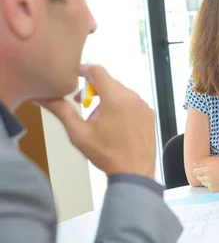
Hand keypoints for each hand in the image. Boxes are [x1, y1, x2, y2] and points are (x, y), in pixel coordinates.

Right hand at [38, 65, 155, 178]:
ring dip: (107, 99)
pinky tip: (114, 124)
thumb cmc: (106, 154)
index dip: (83, 70)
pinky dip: (121, 106)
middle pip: (109, 82)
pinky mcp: (149, 114)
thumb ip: (61, 110)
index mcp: (116, 97)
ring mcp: (144, 105)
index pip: (98, 70)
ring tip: (99, 119)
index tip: (74, 76)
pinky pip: (132, 102)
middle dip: (94, 89)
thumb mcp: (79, 133)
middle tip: (82, 104)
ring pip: (121, 92)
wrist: (134, 172)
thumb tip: (44, 97)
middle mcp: (133, 97)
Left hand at [192, 159, 218, 191]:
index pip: (195, 171)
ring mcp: (211, 185)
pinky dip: (211, 184)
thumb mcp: (216, 162)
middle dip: (201, 175)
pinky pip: (208, 187)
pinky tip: (217, 181)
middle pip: (198, 177)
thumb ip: (203, 163)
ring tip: (214, 176)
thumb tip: (194, 164)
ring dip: (206, 180)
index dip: (196, 170)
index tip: (199, 169)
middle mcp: (208, 178)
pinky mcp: (213, 190)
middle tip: (208, 172)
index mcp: (208, 170)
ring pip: (203, 183)